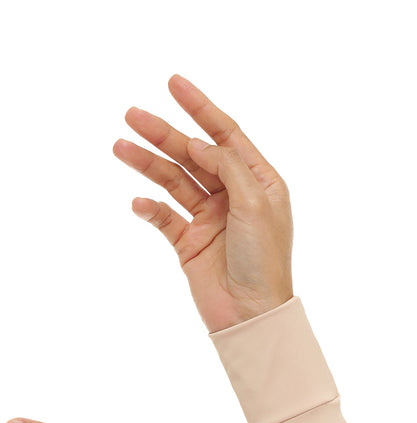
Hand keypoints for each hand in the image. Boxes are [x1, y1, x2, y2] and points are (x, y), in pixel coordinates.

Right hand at [113, 74, 293, 332]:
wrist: (252, 315)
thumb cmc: (264, 261)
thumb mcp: (254, 203)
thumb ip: (227, 166)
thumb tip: (199, 143)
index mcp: (258, 183)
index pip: (226, 135)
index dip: (200, 108)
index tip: (173, 83)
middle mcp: (234, 196)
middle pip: (193, 154)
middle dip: (164, 134)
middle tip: (132, 114)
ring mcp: (210, 219)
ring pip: (174, 181)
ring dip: (148, 163)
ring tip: (121, 146)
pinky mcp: (190, 243)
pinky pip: (164, 217)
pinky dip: (151, 207)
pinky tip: (139, 202)